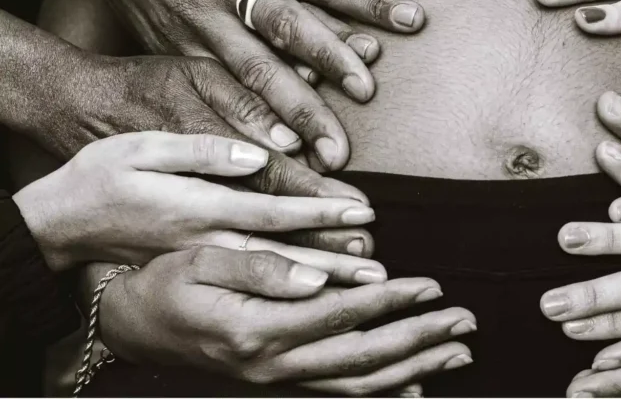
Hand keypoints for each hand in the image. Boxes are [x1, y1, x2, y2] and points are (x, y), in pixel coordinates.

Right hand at [31, 52, 374, 258]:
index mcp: (200, 207)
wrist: (59, 222)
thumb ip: (203, 150)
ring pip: (273, 271)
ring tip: (364, 279)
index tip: (363, 211)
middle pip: (284, 251)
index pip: (275, 210)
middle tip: (379, 264)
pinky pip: (254, 281)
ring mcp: (203, 260)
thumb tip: (257, 154)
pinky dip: (290, 285)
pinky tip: (319, 288)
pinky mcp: (198, 267)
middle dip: (336, 257)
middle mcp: (208, 240)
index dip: (322, 209)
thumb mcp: (143, 146)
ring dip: (322, 276)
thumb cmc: (100, 174)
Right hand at [71, 0, 427, 169]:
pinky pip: (209, 99)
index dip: (326, 51)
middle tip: (341, 155)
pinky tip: (265, 163)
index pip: (283, 18)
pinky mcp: (173, 57)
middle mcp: (205, 14)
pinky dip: (237, 133)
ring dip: (271, 137)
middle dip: (303, 115)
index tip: (364, 85)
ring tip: (311, 175)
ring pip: (232, 97)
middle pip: (261, 73)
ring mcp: (184, 41)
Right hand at [97, 247, 474, 394]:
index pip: (341, 314)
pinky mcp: (278, 385)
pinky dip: (381, 392)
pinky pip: (338, 395)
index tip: (431, 286)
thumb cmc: (166, 283)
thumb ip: (260, 268)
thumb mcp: (201, 260)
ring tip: (457, 352)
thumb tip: (316, 276)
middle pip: (363, 356)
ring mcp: (277, 382)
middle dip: (420, 339)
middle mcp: (274, 365)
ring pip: (359, 382)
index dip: (391, 300)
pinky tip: (415, 385)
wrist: (132, 324)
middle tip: (464, 320)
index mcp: (258, 330)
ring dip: (414, 367)